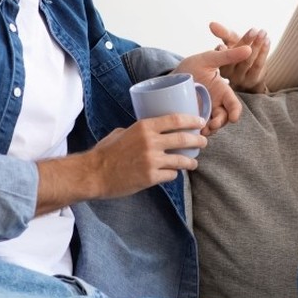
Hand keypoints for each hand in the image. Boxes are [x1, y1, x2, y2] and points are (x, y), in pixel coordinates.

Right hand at [37, 113, 205, 211]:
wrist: (94, 174)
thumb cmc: (106, 152)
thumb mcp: (122, 133)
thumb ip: (139, 131)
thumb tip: (152, 131)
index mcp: (144, 127)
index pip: (176, 120)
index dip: (192, 121)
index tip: (200, 123)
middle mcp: (151, 142)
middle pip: (184, 139)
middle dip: (198, 141)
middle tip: (203, 142)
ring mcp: (152, 160)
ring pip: (181, 160)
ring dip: (190, 162)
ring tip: (192, 163)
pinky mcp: (151, 177)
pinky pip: (171, 175)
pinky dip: (172, 174)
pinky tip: (172, 174)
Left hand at [175, 45, 250, 133]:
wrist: (170, 77)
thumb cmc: (192, 66)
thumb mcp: (208, 59)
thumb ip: (227, 56)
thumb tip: (248, 49)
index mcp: (222, 91)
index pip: (234, 104)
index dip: (235, 112)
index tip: (232, 118)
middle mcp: (216, 104)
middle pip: (224, 118)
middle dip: (220, 123)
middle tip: (212, 125)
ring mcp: (205, 112)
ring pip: (213, 126)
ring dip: (210, 130)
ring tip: (201, 131)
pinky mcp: (193, 118)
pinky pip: (199, 129)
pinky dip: (197, 132)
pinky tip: (192, 132)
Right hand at [209, 21, 270, 92]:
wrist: (251, 71)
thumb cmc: (238, 53)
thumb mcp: (231, 42)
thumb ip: (223, 33)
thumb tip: (211, 24)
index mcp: (219, 63)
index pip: (223, 53)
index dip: (226, 46)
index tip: (230, 39)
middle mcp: (228, 73)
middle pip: (236, 56)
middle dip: (245, 41)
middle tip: (254, 30)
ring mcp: (240, 78)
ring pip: (248, 60)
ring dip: (257, 45)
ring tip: (263, 32)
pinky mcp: (252, 80)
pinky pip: (258, 65)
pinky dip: (264, 52)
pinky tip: (267, 41)